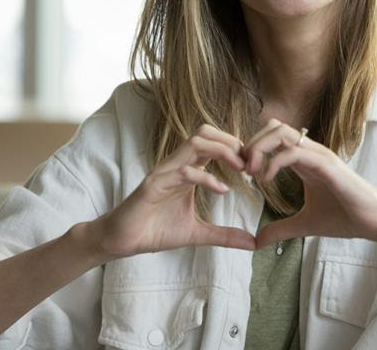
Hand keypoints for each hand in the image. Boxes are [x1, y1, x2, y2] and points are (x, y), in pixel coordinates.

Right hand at [88, 124, 256, 258]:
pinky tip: (222, 190)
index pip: (213, 142)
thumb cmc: (155, 230)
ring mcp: (164, 172)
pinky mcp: (153, 185)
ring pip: (195, 143)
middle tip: (250, 164)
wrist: (122, 241)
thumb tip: (253, 243)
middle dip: (231, 142)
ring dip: (222, 151)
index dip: (236, 148)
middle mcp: (176, 165)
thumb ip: (224, 235)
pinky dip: (206, 177)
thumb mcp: (197, 234)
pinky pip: (182, 171)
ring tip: (241, 169)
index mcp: (187, 170)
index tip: (254, 166)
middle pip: (205, 132)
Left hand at [242, 119, 376, 248]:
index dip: (253, 148)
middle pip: (273, 126)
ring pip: (281, 132)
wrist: (375, 221)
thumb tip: (257, 242)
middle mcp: (311, 152)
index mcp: (305, 160)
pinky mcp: (327, 165)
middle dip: (252, 144)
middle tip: (243, 170)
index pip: (273, 136)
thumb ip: (280, 229)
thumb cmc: (346, 217)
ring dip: (260, 148)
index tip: (243, 172)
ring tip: (252, 173)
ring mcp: (319, 155)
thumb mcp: (305, 224)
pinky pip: (294, 152)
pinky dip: (273, 162)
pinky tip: (265, 180)